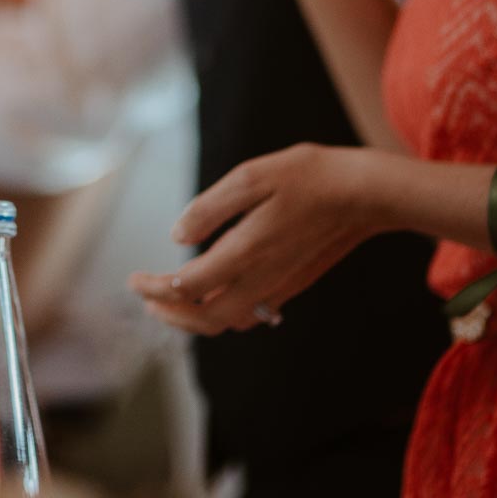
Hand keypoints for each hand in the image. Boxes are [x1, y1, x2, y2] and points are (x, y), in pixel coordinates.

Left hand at [129, 143, 386, 335]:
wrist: (363, 194)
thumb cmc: (307, 176)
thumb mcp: (251, 176)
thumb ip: (210, 208)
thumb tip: (178, 237)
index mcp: (245, 251)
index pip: (187, 286)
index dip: (154, 288)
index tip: (133, 279)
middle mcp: (261, 278)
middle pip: (204, 318)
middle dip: (168, 313)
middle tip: (143, 298)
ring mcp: (279, 286)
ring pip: (228, 322)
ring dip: (192, 319)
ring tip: (166, 304)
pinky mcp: (292, 285)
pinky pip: (250, 315)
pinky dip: (220, 314)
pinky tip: (210, 296)